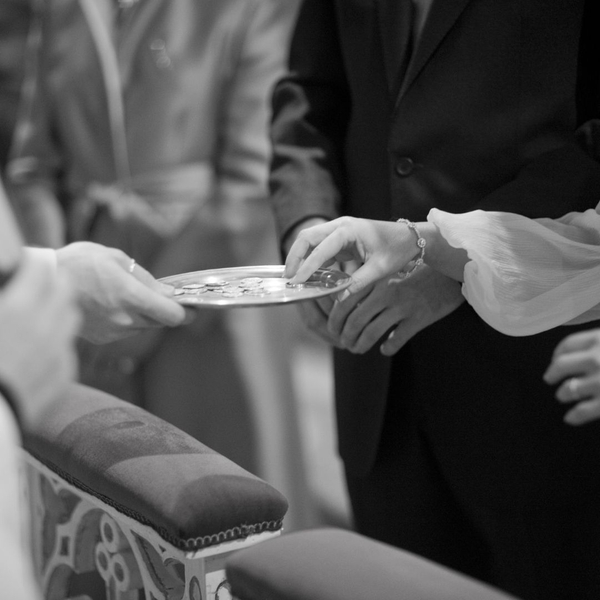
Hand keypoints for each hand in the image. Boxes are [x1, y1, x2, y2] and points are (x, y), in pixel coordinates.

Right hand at [0, 254, 80, 427]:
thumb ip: (2, 297)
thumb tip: (11, 289)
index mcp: (17, 309)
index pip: (41, 268)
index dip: (32, 264)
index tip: (24, 266)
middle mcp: (45, 327)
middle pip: (66, 289)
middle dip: (53, 282)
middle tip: (38, 285)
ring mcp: (57, 352)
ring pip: (71, 318)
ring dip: (59, 311)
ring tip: (40, 315)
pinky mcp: (63, 376)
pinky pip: (66, 349)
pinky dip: (56, 344)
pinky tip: (37, 351)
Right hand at [56, 242, 186, 343]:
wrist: (43, 283)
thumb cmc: (79, 263)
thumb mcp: (116, 259)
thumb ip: (146, 280)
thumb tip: (169, 294)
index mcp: (130, 297)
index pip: (173, 316)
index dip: (187, 312)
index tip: (193, 307)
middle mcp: (125, 319)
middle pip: (160, 322)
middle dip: (164, 310)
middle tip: (161, 296)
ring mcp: (113, 332)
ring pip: (143, 326)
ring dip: (144, 314)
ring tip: (126, 295)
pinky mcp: (102, 339)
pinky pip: (126, 331)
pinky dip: (127, 320)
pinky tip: (111, 305)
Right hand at [285, 217, 419, 293]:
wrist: (410, 238)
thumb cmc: (397, 249)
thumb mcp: (380, 268)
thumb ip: (358, 283)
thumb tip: (339, 298)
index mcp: (349, 230)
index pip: (320, 248)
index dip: (307, 266)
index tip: (297, 281)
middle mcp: (340, 226)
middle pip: (307, 238)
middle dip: (295, 257)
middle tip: (289, 278)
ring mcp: (338, 231)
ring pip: (309, 241)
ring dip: (300, 258)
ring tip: (294, 278)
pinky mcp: (340, 239)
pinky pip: (319, 248)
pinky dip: (311, 260)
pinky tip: (309, 277)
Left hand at [327, 266, 464, 354]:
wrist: (448, 274)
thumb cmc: (415, 275)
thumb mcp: (388, 276)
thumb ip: (369, 289)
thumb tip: (342, 307)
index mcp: (376, 281)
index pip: (344, 302)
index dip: (334, 320)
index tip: (332, 329)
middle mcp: (386, 293)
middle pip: (354, 320)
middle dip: (345, 336)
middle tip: (343, 343)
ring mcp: (402, 307)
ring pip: (370, 333)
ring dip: (360, 345)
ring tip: (357, 349)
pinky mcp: (418, 319)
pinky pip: (396, 340)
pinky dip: (387, 348)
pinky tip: (385, 349)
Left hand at [543, 328, 599, 424]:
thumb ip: (598, 344)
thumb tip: (579, 352)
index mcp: (599, 339)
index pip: (569, 344)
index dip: (559, 352)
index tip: (556, 359)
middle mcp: (596, 359)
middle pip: (561, 365)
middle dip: (553, 373)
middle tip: (549, 378)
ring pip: (569, 389)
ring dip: (563, 394)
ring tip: (563, 395)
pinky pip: (584, 411)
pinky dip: (575, 415)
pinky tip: (570, 418)